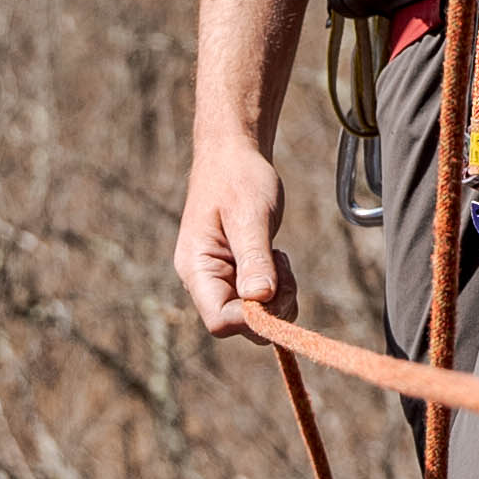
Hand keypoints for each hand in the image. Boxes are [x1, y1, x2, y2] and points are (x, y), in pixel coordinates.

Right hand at [176, 135, 293, 332]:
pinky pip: (259, 300)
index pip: (220, 320)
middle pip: (238, 324)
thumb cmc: (238, 178)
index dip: (252, 317)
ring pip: (254, 315)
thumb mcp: (250, 215)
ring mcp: (219, 279)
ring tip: (278, 256)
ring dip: (277, 296)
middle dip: (271, 305)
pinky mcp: (235, 276)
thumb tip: (260, 299)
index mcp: (196, 268)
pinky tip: (275, 257)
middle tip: (282, 264)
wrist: (233, 154)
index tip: (276, 290)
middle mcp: (203, 280)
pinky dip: (277, 287)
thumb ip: (254, 258)